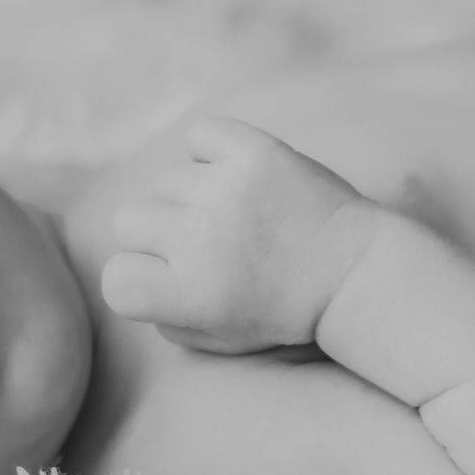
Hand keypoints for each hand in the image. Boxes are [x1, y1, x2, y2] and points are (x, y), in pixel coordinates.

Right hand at [101, 116, 365, 353]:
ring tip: (233, 215)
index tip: (171, 282)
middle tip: (204, 246)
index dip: (137, 279)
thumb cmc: (284, 311)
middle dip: (158, 236)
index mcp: (190, 294)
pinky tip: (233, 175)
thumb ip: (164, 314)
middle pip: (128, 220)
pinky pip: (199, 135)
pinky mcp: (256, 153)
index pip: (115, 277)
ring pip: (164, 180)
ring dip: (189, 198)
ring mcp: (227, 191)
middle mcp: (201, 240)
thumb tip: (134, 268)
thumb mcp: (219, 340)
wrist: (359, 276)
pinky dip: (209, 151)